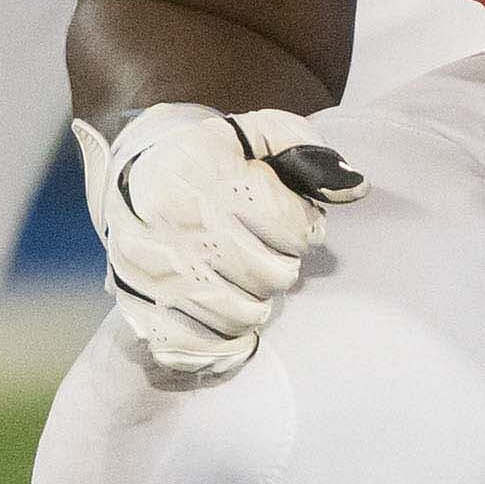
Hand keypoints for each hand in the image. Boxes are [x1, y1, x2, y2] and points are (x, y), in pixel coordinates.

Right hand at [75, 103, 367, 383]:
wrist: (128, 186)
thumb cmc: (202, 163)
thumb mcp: (247, 137)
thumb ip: (301, 148)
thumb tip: (357, 187)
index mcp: (207, 178)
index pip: (290, 225)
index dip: (304, 227)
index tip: (292, 223)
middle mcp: (180, 227)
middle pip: (274, 275)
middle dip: (281, 264)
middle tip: (265, 251)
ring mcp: (159, 274)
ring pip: (246, 315)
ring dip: (256, 299)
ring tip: (242, 277)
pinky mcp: (144, 309)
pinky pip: (203, 345)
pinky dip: (224, 340)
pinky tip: (225, 315)